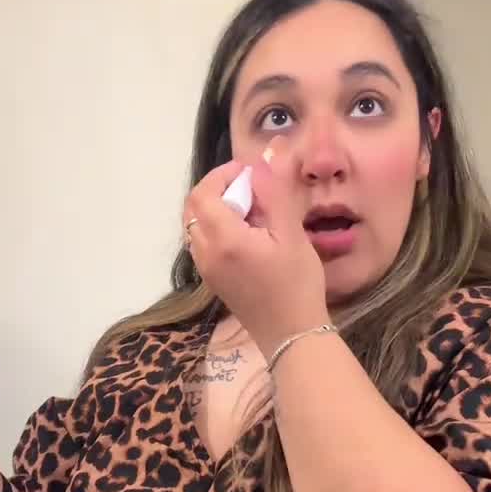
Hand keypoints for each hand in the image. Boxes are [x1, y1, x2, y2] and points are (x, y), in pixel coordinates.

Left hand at [183, 142, 329, 360]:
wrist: (291, 336)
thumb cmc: (297, 285)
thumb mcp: (291, 234)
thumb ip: (274, 192)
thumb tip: (265, 155)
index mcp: (223, 239)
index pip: (204, 193)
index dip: (223, 175)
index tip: (250, 173)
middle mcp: (205, 253)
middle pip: (193, 207)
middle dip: (218, 190)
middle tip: (250, 189)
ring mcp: (206, 269)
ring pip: (196, 226)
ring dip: (217, 209)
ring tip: (252, 212)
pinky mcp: (213, 280)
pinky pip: (203, 243)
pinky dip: (218, 228)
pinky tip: (248, 235)